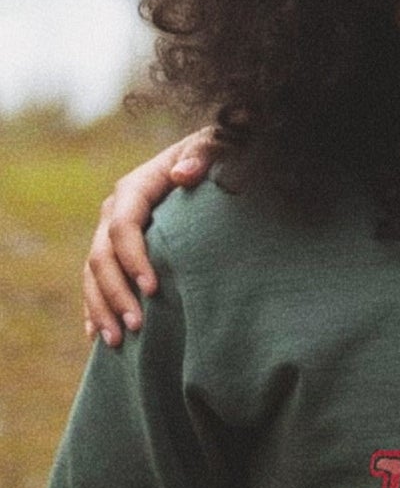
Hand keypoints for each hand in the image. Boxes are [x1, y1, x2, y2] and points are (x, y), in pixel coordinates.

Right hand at [82, 130, 217, 344]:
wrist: (208, 156)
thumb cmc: (218, 151)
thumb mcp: (218, 145)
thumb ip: (203, 154)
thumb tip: (182, 174)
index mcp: (136, 186)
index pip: (123, 226)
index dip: (133, 259)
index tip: (153, 289)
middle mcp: (115, 210)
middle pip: (101, 257)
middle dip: (115, 294)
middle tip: (136, 327)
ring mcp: (110, 232)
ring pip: (92, 275)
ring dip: (102, 309)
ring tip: (119, 342)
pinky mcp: (115, 250)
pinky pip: (94, 282)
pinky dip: (95, 308)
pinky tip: (97, 336)